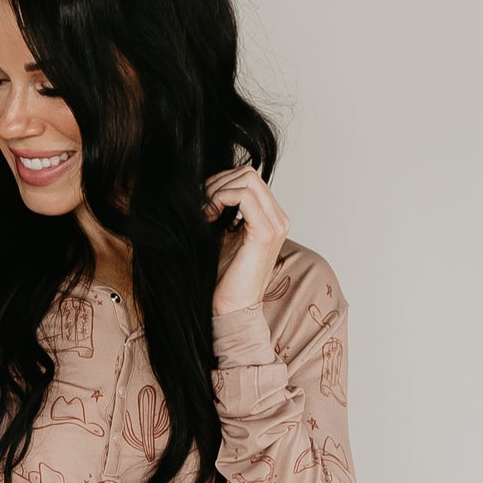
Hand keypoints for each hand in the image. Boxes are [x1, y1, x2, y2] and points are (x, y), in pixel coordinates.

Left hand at [205, 161, 289, 314]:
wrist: (231, 308)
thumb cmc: (225, 277)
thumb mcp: (224, 236)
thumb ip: (225, 211)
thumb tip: (208, 188)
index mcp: (271, 218)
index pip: (249, 178)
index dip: (223, 182)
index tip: (204, 202)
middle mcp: (278, 219)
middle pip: (249, 174)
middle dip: (219, 182)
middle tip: (203, 205)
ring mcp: (275, 225)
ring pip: (247, 180)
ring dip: (218, 190)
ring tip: (206, 212)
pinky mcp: (265, 233)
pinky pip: (244, 196)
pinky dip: (221, 198)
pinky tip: (210, 216)